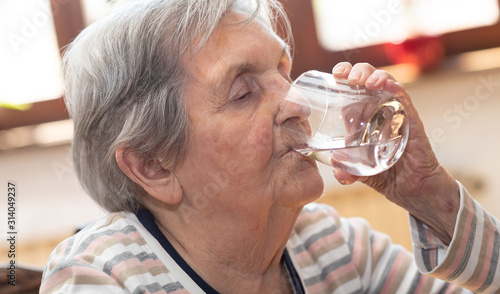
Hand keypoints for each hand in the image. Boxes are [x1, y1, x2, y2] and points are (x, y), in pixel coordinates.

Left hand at [331, 62, 459, 243]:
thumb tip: (338, 172)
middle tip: (349, 77)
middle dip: (358, 71)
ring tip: (366, 81)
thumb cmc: (385, 175)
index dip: (343, 77)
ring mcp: (396, 114)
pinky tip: (390, 86)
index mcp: (361, 118)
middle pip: (368, 80)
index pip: (351, 90)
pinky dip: (397, 91)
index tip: (335, 74)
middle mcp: (378, 111)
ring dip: (377, 76)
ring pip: (387, 84)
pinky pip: (405, 102)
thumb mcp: (359, 173)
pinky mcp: (411, 122)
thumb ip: (347, 172)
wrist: (412, 189)